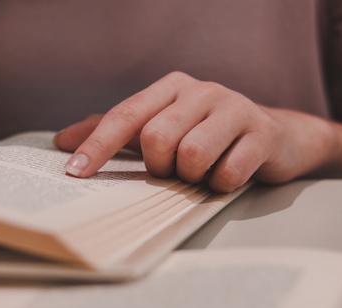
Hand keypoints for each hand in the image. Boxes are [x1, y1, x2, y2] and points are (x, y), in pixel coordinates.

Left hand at [54, 72, 341, 190]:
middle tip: (175, 172)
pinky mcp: (262, 133)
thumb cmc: (210, 137)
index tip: (74, 173)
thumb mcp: (162, 128)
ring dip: (193, 178)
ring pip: (192, 156)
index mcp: (172, 87)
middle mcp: (202, 90)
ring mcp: (235, 108)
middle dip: (161, 168)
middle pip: (157, 139)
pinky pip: (227, 173)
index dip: (97, 146)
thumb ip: (116, 132)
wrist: (278, 138)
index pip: (126, 115)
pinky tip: (227, 178)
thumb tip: (63, 140)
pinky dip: (221, 186)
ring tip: (204, 173)